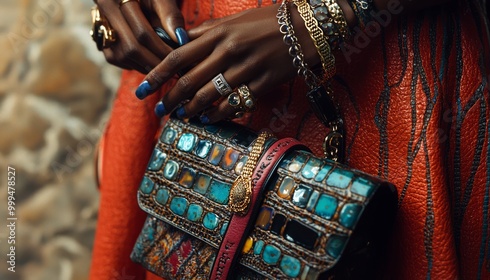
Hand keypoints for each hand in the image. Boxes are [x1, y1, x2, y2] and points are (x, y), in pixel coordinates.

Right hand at [94, 0, 187, 72]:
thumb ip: (170, 15)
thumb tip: (180, 38)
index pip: (142, 33)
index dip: (162, 48)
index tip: (179, 58)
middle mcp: (105, 10)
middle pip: (132, 48)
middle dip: (156, 61)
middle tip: (175, 68)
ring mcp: (101, 25)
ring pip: (123, 56)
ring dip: (147, 65)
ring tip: (166, 66)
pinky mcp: (102, 40)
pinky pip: (119, 59)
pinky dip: (137, 64)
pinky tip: (152, 62)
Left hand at [135, 4, 321, 121]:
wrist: (305, 29)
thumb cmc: (266, 23)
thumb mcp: (233, 21)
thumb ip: (205, 33)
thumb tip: (178, 42)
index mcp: (218, 33)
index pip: (177, 56)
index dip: (156, 74)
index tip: (142, 88)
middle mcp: (228, 51)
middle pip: (189, 80)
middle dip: (170, 99)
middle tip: (159, 110)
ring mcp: (246, 68)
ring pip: (209, 96)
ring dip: (191, 109)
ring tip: (181, 116)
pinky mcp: (262, 83)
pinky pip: (234, 103)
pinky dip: (217, 114)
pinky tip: (207, 119)